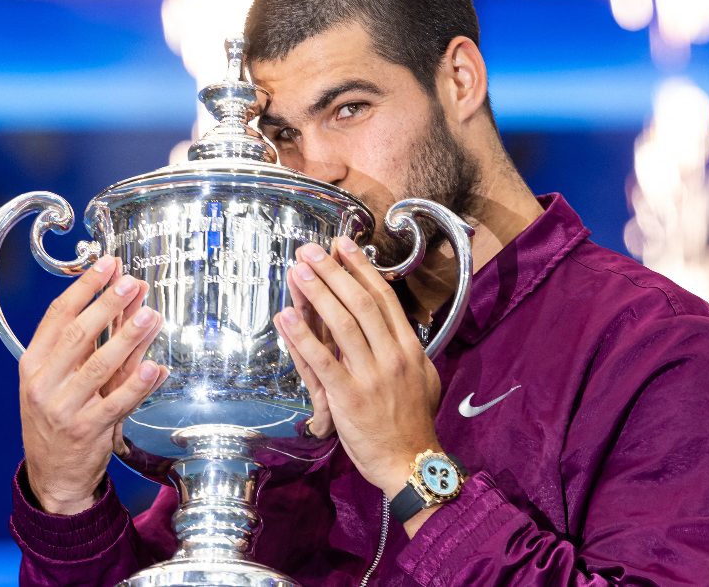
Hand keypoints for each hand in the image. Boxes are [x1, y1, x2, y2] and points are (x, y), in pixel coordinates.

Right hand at [19, 255, 168, 514]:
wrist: (52, 473)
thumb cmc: (59, 415)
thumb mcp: (58, 377)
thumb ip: (86, 343)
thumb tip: (119, 300)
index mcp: (33, 364)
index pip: (57, 316)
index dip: (84, 287)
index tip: (107, 264)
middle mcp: (43, 384)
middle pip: (78, 335)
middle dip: (108, 305)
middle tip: (133, 283)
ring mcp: (63, 408)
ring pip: (99, 367)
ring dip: (128, 338)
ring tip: (151, 316)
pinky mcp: (86, 431)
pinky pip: (117, 403)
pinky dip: (138, 385)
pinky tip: (156, 367)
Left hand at [273, 238, 441, 495]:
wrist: (410, 462)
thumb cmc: (412, 422)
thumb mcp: (422, 378)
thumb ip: (405, 350)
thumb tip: (393, 326)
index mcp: (409, 348)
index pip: (383, 298)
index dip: (360, 268)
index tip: (343, 246)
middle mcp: (392, 355)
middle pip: (360, 302)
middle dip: (333, 271)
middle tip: (310, 250)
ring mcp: (371, 375)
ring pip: (342, 323)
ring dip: (316, 292)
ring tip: (297, 271)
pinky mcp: (349, 397)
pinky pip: (321, 360)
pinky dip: (302, 336)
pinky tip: (285, 316)